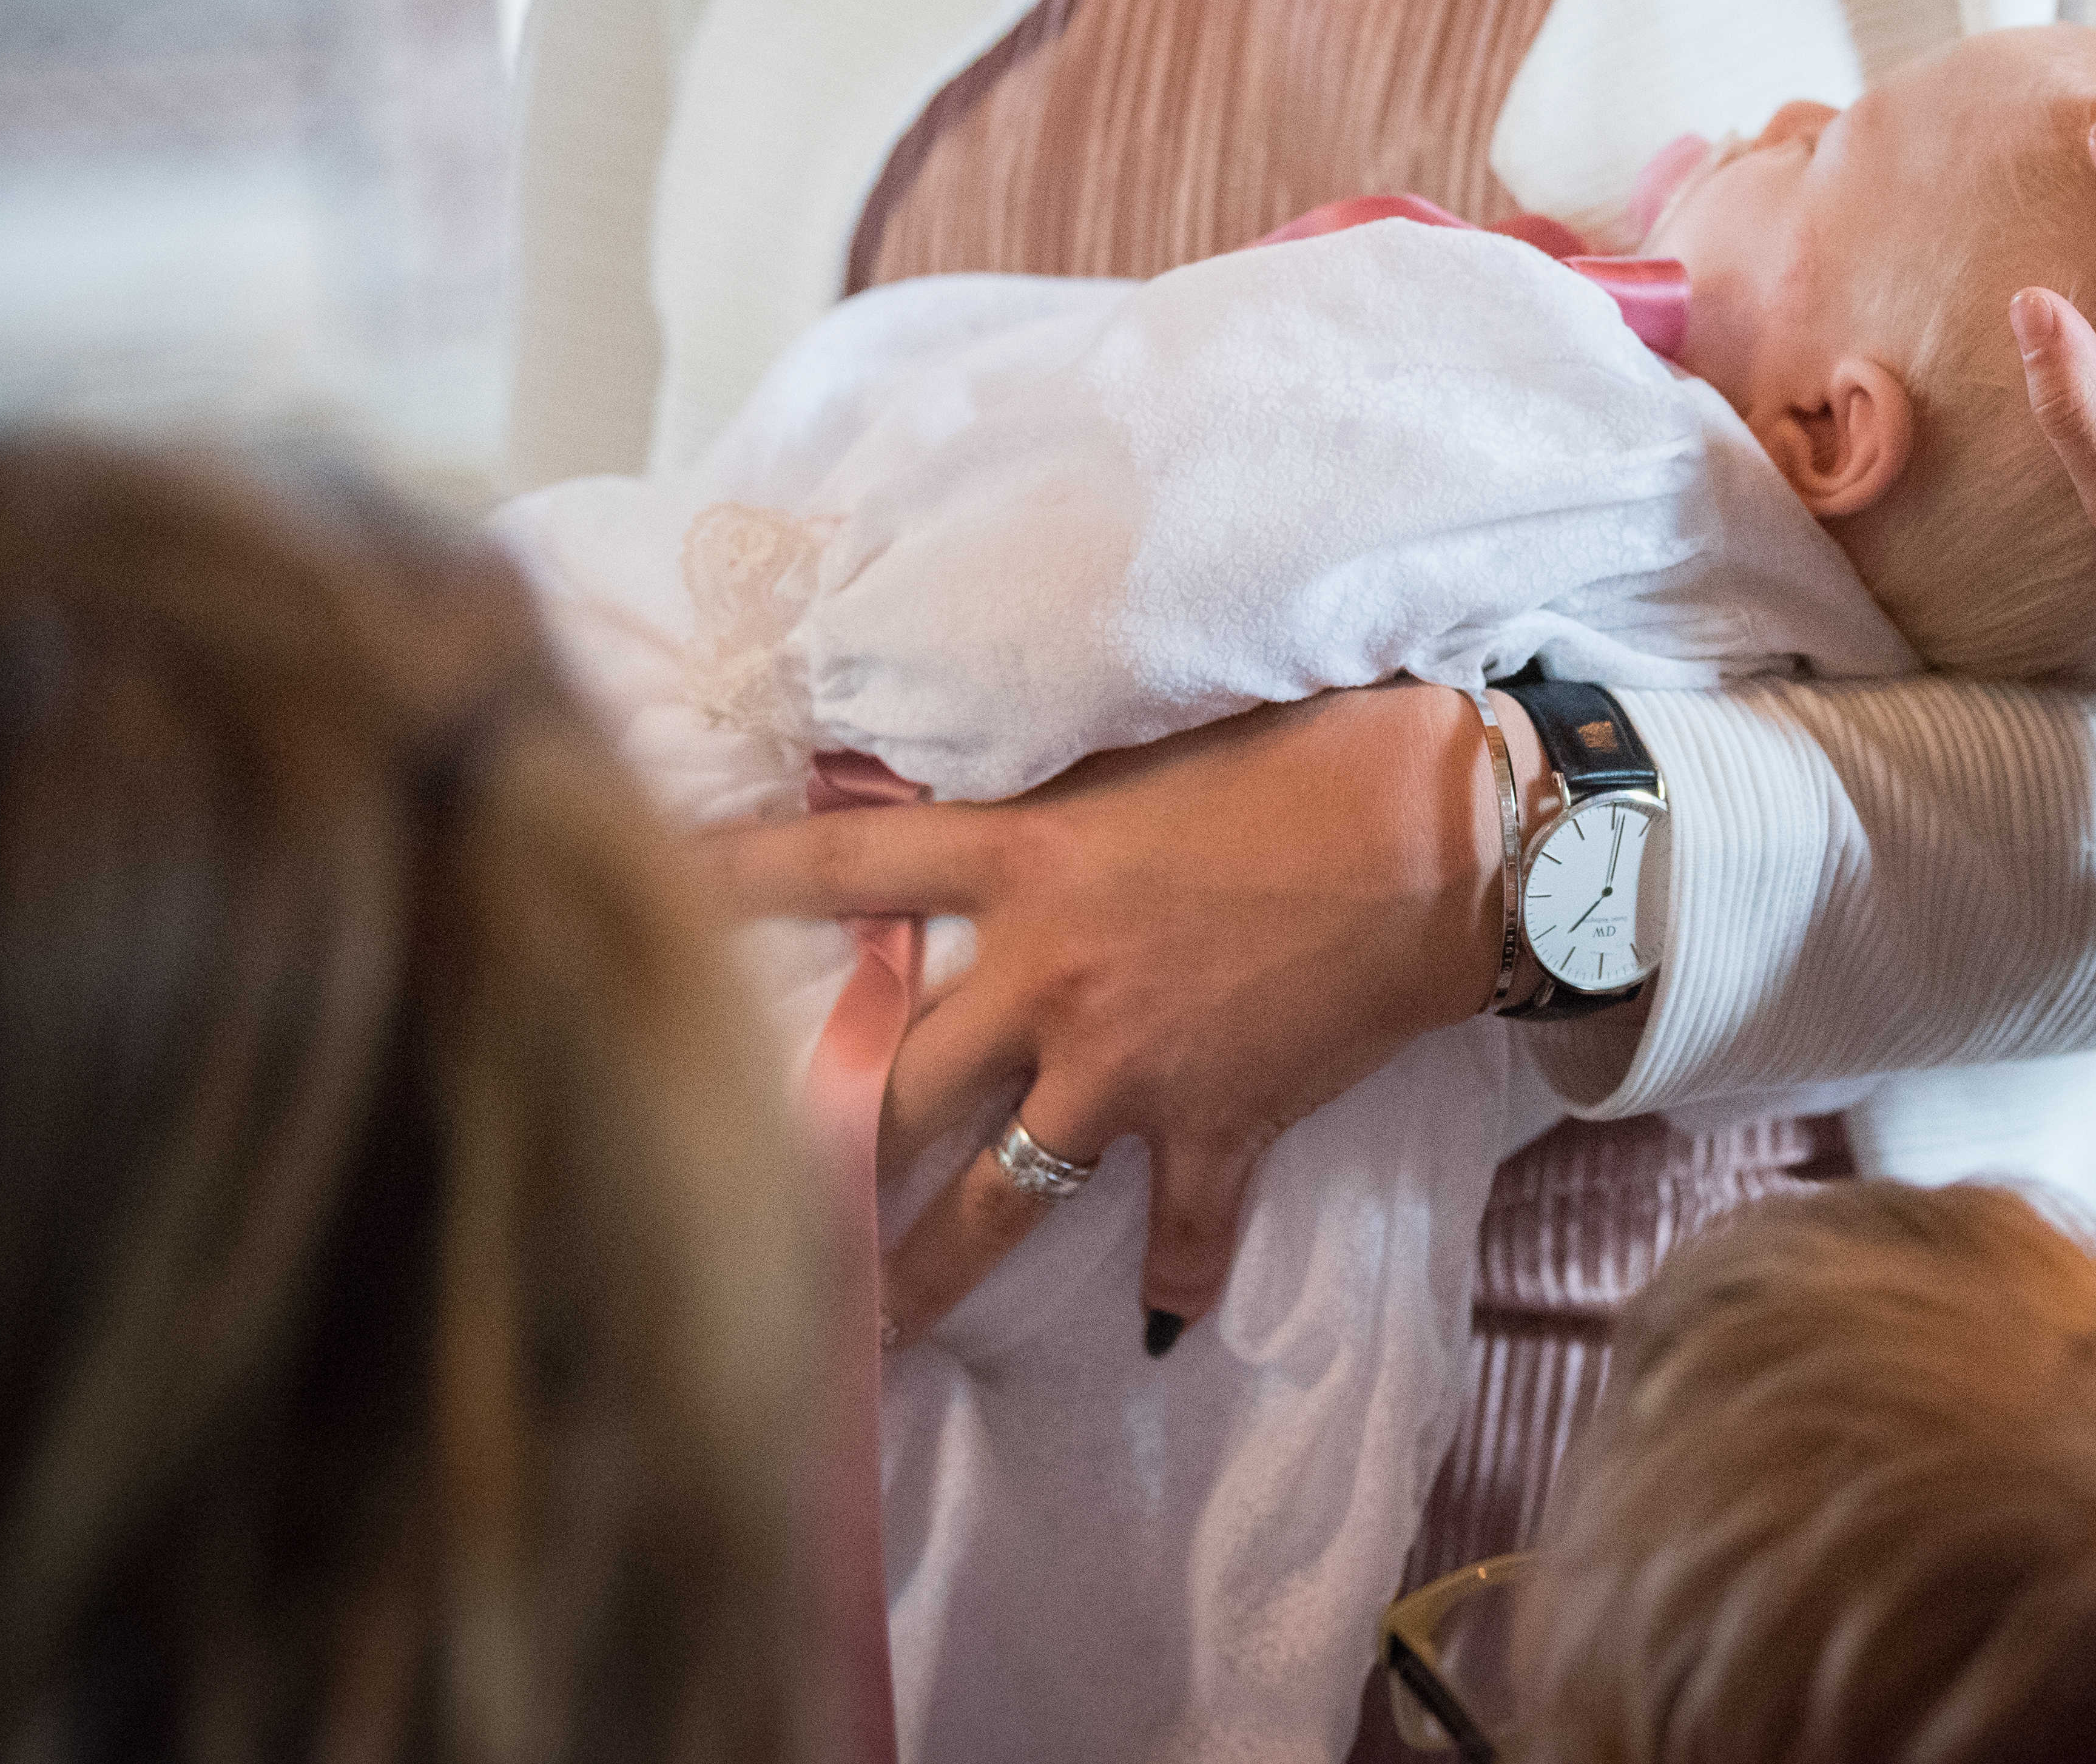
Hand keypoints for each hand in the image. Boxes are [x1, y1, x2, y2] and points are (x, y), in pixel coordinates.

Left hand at [702, 683, 1535, 1347]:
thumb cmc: (1319, 755)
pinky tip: (1161, 1331)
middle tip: (724, 1209)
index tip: (645, 881)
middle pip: (894, 1087)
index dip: (736, 874)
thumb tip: (990, 792)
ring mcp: (1130, 1069)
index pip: (842, 861)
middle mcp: (1051, 979)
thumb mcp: (1158, 749)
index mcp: (1028, 861)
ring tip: (861, 1346)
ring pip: (995, 1200)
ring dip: (924, 1278)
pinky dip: (1177, 1283)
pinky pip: (1183, 1234)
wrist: (1450, 841)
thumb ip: (1060, 793)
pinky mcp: (1221, 1126)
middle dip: (810, 1155)